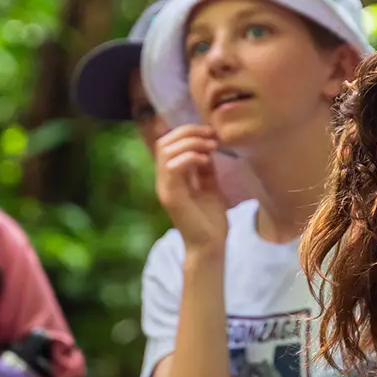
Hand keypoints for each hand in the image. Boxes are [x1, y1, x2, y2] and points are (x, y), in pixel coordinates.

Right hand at [155, 124, 230, 252]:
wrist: (211, 245)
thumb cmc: (211, 220)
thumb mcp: (210, 186)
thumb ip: (205, 168)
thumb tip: (207, 146)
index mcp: (172, 177)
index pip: (169, 143)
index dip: (188, 132)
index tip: (211, 133)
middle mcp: (164, 180)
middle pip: (165, 142)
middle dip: (188, 132)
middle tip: (211, 135)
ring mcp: (165, 188)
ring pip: (166, 151)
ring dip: (191, 143)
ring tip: (211, 147)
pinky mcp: (171, 197)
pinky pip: (172, 167)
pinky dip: (189, 157)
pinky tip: (206, 160)